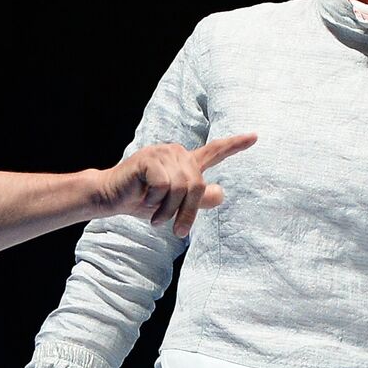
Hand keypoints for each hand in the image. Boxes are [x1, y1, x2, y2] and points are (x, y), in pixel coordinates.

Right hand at [97, 133, 256, 236]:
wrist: (111, 198)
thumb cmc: (142, 201)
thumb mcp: (174, 205)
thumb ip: (198, 200)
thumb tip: (221, 192)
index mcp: (185, 162)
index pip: (215, 152)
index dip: (235, 145)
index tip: (255, 137)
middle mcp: (177, 153)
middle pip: (197, 185)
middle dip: (187, 212)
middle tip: (176, 230)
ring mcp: (162, 153)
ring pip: (180, 188)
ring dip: (167, 210)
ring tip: (155, 216)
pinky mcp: (149, 159)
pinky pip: (164, 186)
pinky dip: (155, 201)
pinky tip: (143, 198)